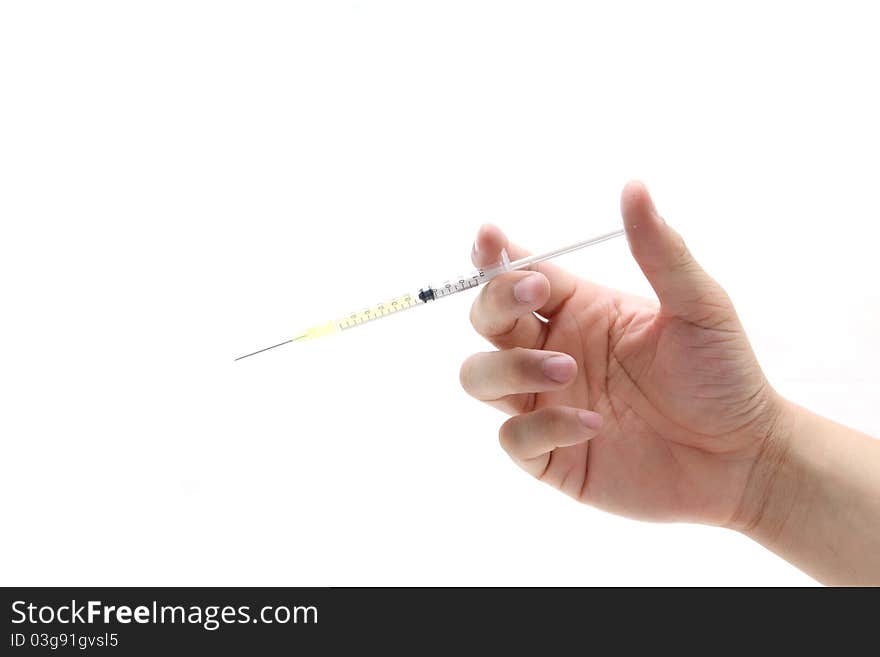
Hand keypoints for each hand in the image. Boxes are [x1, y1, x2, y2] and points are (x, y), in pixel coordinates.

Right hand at [460, 181, 786, 525]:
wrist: (744, 459)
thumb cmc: (725, 376)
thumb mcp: (700, 306)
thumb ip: (662, 251)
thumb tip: (635, 186)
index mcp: (580, 309)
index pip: (517, 275)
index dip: (495, 257)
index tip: (491, 240)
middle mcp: (553, 351)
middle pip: (485, 319)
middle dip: (496, 303)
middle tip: (535, 298)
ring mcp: (547, 404)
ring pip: (479, 377)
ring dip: (511, 367)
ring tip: (566, 370)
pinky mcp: (550, 455)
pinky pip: (512, 438)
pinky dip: (543, 428)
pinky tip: (594, 425)